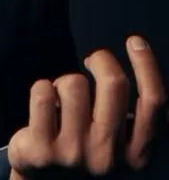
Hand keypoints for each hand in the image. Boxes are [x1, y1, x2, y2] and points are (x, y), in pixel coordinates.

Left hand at [8, 35, 167, 178]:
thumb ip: (134, 117)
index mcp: (138, 155)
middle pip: (114, 82)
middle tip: (92, 60)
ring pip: (73, 83)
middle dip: (102, 59)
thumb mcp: (120, 144)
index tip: (135, 40)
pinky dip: (42, 87)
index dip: (147, 65)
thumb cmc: (88, 153)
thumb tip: (144, 60)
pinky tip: (44, 104)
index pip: (154, 103)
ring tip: (62, 98)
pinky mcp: (42, 150)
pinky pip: (43, 91)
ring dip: (65, 81)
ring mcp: (75, 153)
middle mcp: (110, 156)